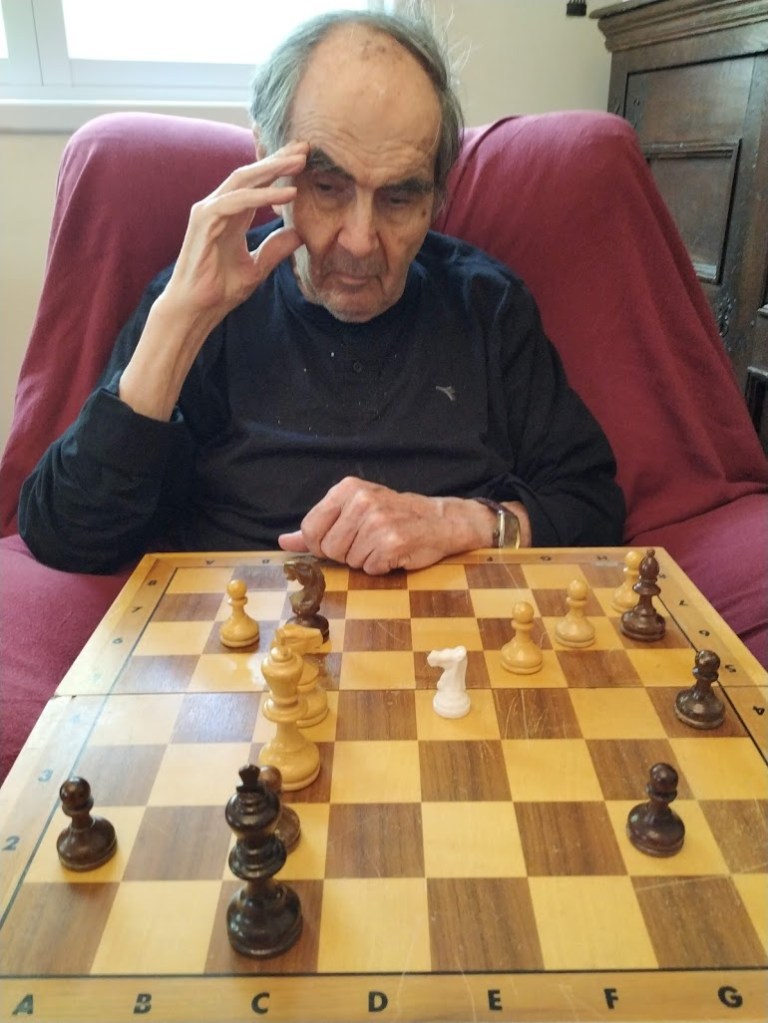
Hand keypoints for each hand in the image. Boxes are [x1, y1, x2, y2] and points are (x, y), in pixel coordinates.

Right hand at [161, 140, 309, 325]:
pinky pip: (238, 201)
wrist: (197, 309)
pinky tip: (287, 193)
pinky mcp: (205, 220)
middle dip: (278, 159)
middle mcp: (219, 207)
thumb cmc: (220, 290)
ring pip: (244, 180)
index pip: (257, 185)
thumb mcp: (257, 267)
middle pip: (251, 174)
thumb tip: (299, 234)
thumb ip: (275, 248)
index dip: (279, 170)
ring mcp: (209, 211)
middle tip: (306, 147)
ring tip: (300, 162)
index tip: (305, 160)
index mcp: (231, 216)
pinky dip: (263, 196)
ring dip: (273, 169)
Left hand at [277, 477, 495, 573]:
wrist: (439, 520)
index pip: (310, 528)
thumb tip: (283, 542)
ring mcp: (378, 522)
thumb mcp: (353, 510)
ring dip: (364, 560)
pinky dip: (381, 567)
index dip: (321, 543)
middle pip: (328, 548)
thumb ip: (317, 526)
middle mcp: (361, 501)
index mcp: (347, 489)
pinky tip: (394, 553)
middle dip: (345, 553)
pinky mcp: (393, 543)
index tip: (341, 539)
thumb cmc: (394, 515)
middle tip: (367, 540)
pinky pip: (370, 568)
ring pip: (349, 561)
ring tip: (382, 544)